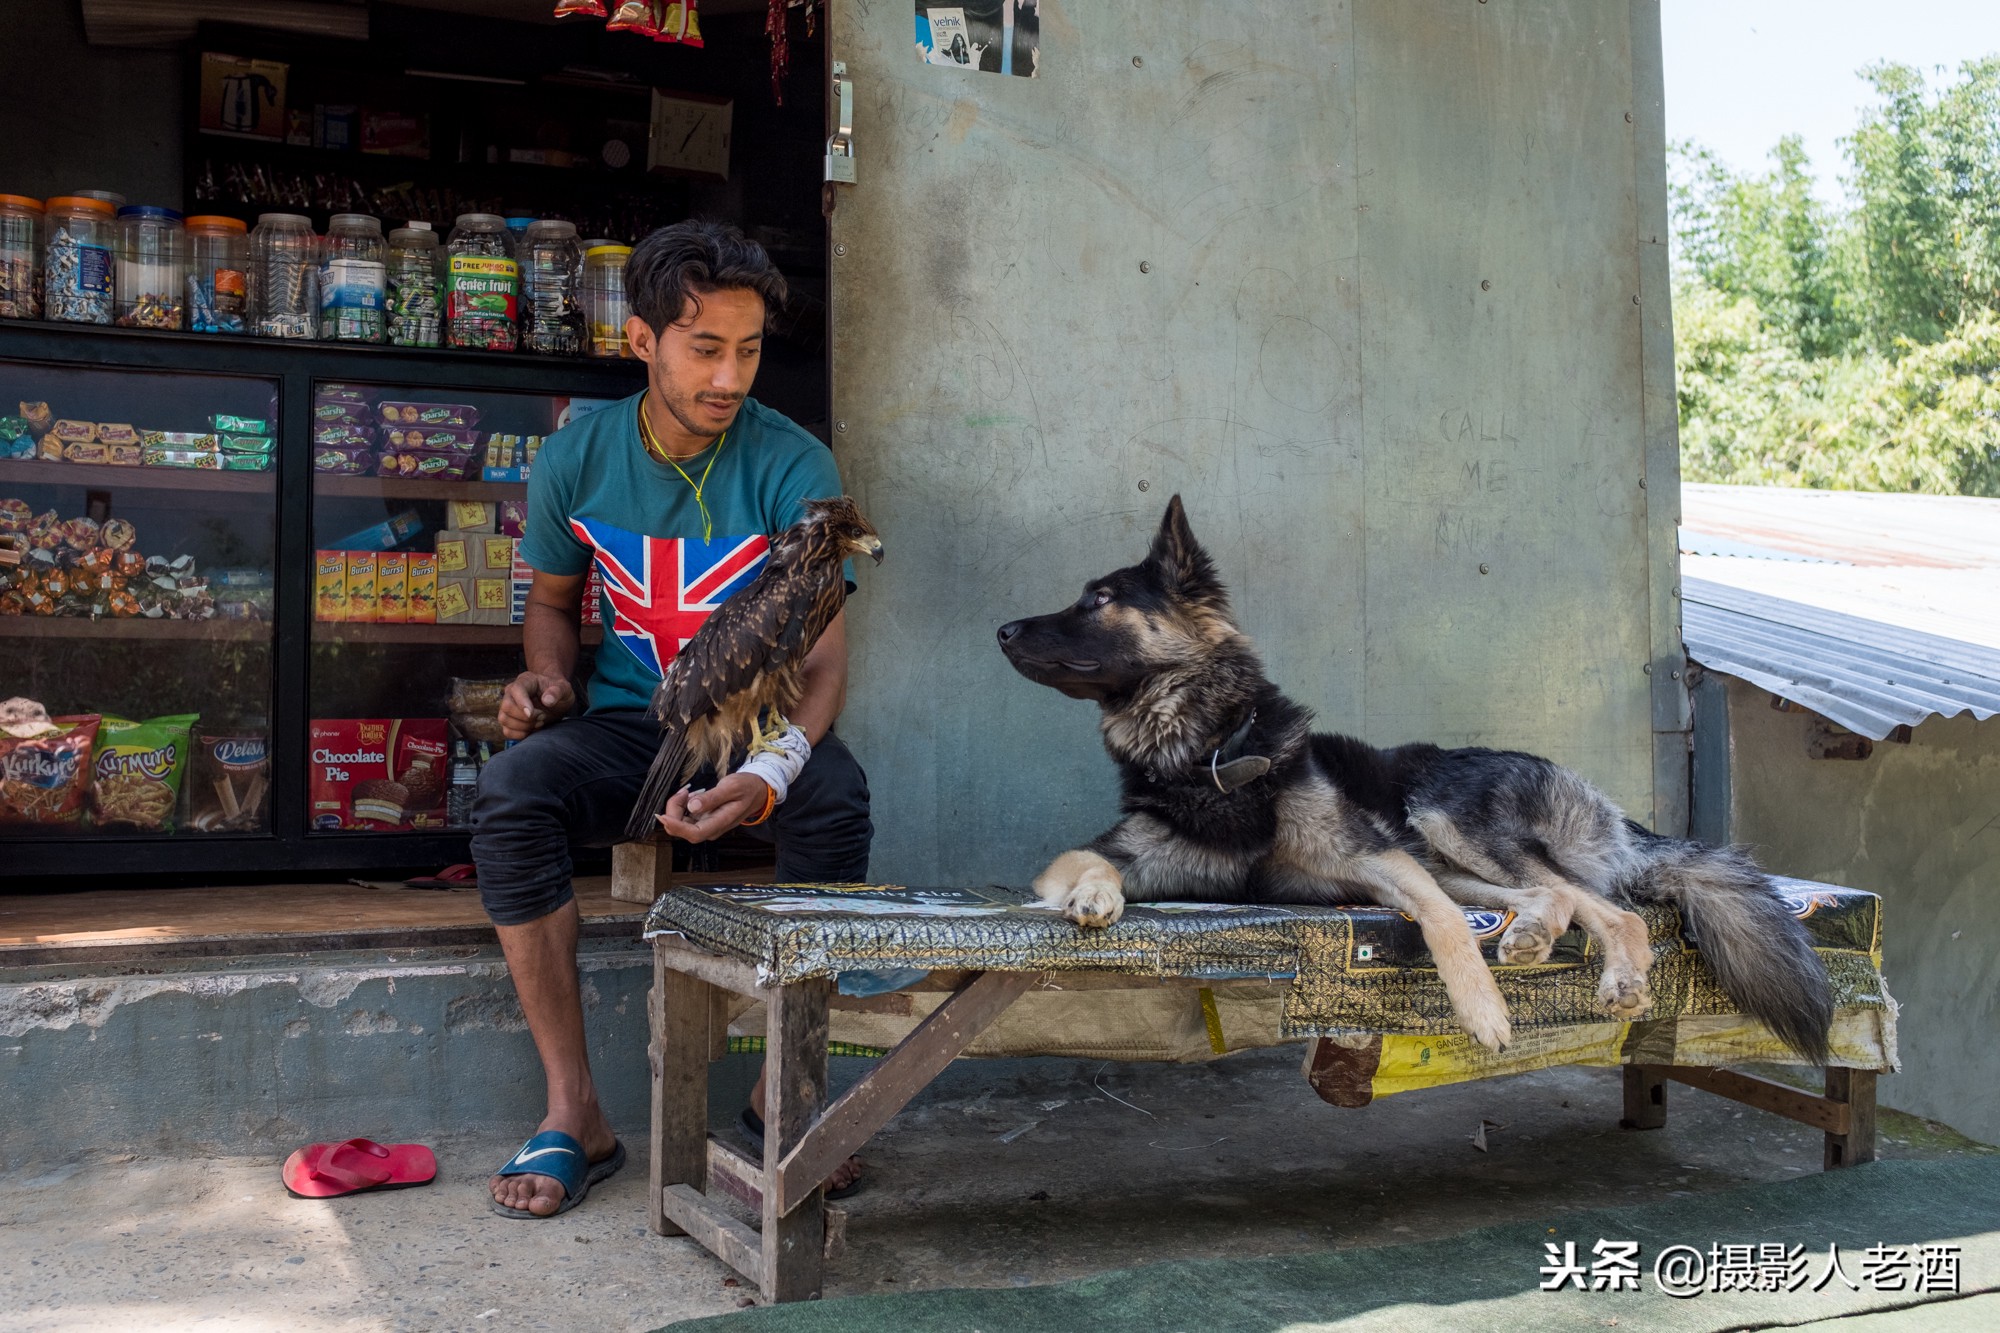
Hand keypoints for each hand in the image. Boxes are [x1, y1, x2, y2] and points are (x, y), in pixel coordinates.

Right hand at [499, 671, 574, 739]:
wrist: (556, 700)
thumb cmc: (558, 691)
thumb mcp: (564, 688)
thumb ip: (557, 692)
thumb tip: (547, 701)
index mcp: (525, 681)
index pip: (516, 690)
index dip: (522, 704)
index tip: (532, 714)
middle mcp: (512, 692)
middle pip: (506, 706)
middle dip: (526, 717)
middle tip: (542, 716)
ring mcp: (508, 706)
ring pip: (504, 719)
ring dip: (523, 726)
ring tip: (539, 722)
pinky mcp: (509, 720)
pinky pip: (507, 731)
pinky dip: (520, 734)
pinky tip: (532, 729)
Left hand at [656, 772, 771, 843]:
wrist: (757, 790)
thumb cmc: (746, 788)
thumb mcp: (731, 787)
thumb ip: (712, 798)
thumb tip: (692, 806)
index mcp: (720, 823)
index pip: (694, 834)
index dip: (676, 827)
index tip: (663, 816)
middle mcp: (711, 829)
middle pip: (683, 829)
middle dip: (675, 811)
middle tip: (682, 791)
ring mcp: (706, 825)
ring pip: (682, 823)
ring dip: (677, 808)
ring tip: (687, 791)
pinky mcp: (703, 820)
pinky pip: (685, 817)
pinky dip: (681, 806)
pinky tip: (689, 795)